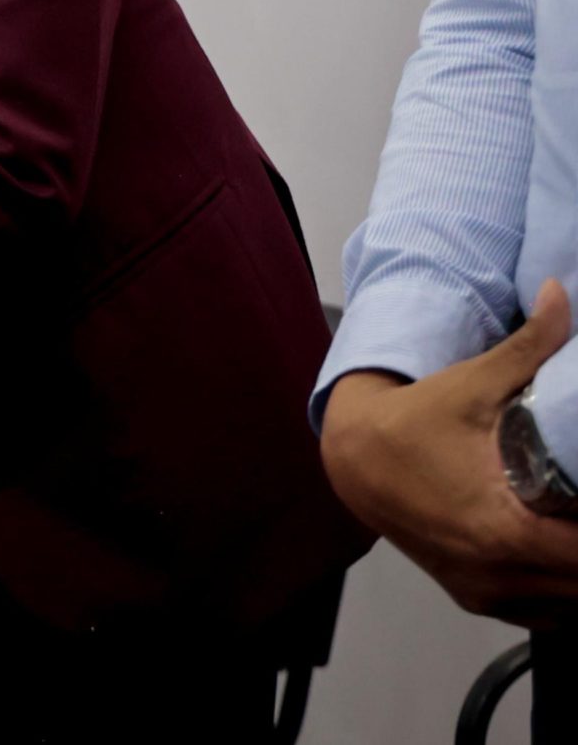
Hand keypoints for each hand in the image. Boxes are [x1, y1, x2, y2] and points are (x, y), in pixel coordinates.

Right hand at [322, 278, 577, 625]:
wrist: (352, 456)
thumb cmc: (411, 423)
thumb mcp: (473, 384)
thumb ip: (530, 345)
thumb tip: (565, 296)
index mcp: (504, 530)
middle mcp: (494, 572)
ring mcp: (483, 591)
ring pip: (567, 604)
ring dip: (577, 569)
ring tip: (570, 521)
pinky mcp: (474, 596)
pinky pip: (540, 612)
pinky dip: (558, 589)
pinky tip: (556, 550)